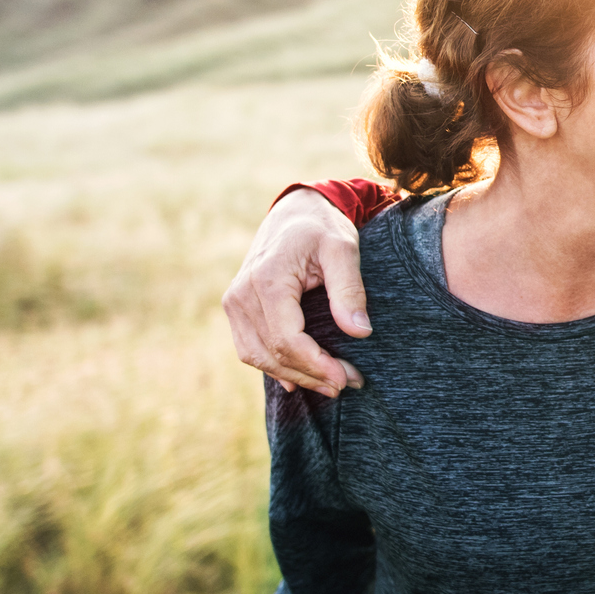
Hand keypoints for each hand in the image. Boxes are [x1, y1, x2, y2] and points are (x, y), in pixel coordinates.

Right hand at [222, 188, 369, 396]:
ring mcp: (234, 302)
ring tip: (330, 384)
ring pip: (257, 356)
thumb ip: (350, 289)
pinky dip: (273, 366)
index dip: (316, 365)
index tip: (346, 378)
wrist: (295, 210)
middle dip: (311, 375)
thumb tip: (360, 331)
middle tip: (348, 383)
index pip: (287, 340)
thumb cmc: (322, 226)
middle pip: (272, 353)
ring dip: (293, 376)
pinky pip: (250, 347)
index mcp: (267, 280)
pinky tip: (299, 379)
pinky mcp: (236, 307)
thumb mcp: (343, 248)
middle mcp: (242, 295)